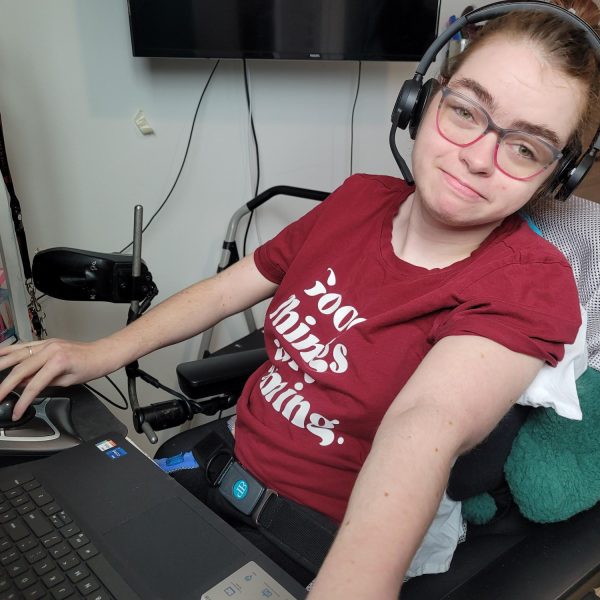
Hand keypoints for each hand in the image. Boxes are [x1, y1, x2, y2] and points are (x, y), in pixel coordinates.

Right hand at [0, 338, 114, 419]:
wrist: (103, 353)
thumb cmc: (92, 367)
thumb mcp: (69, 381)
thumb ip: (45, 383)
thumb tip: (25, 386)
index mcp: (58, 361)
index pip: (33, 385)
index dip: (22, 401)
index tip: (16, 412)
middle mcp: (50, 350)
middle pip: (20, 369)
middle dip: (4, 385)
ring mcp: (47, 344)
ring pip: (17, 354)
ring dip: (1, 364)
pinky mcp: (47, 342)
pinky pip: (24, 345)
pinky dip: (9, 350)